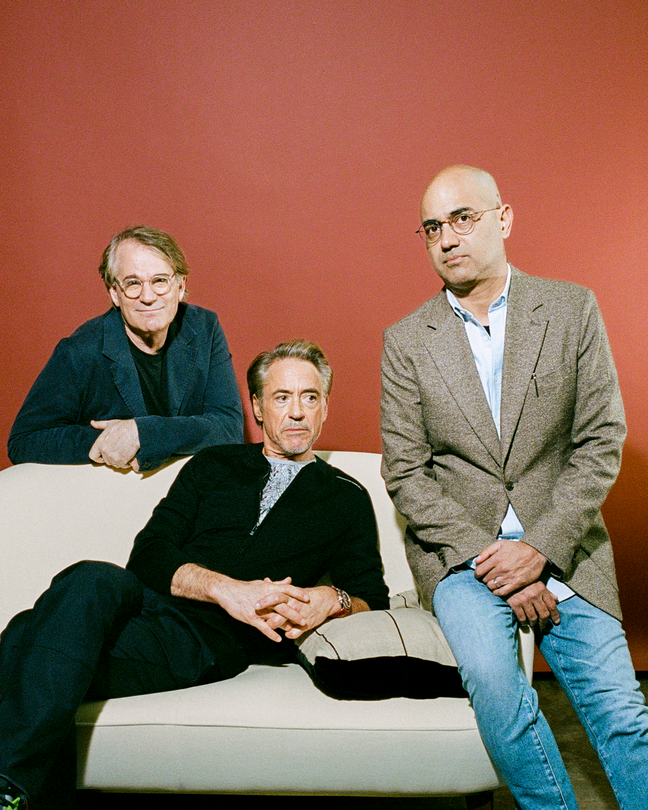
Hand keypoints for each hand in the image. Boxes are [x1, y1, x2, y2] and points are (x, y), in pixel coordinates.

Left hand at [89, 419, 139, 469]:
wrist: (136, 431)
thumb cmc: (125, 427)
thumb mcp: (110, 424)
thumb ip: (100, 425)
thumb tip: (92, 423)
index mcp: (100, 443)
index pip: (93, 456)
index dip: (99, 457)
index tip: (104, 457)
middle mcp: (104, 451)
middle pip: (106, 461)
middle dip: (113, 458)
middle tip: (120, 452)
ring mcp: (112, 456)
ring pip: (115, 464)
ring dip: (120, 461)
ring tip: (126, 453)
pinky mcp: (121, 460)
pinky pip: (122, 465)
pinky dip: (127, 463)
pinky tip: (130, 456)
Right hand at [171, 565, 309, 641]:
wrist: (227, 591)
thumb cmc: (246, 588)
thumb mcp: (262, 584)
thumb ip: (277, 584)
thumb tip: (289, 580)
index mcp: (269, 588)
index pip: (287, 589)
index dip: (297, 593)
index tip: (308, 598)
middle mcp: (265, 598)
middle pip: (283, 606)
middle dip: (295, 614)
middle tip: (305, 620)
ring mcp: (258, 609)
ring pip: (275, 617)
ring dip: (285, 624)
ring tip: (295, 630)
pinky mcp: (251, 617)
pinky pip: (263, 627)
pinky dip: (271, 633)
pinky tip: (279, 639)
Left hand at [255, 583, 340, 639]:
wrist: (325, 600)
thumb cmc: (304, 596)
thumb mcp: (292, 590)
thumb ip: (278, 586)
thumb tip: (266, 580)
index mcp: (289, 595)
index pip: (275, 595)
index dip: (264, 600)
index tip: (253, 602)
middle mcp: (293, 604)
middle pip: (278, 606)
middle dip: (267, 610)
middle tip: (256, 611)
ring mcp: (299, 615)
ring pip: (286, 620)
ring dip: (276, 624)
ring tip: (269, 626)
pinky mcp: (305, 625)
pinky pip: (295, 632)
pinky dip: (289, 634)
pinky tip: (286, 634)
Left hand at [474, 539, 546, 596]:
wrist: (536, 552)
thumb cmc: (517, 548)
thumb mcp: (500, 544)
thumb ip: (486, 552)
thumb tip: (476, 561)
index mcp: (496, 559)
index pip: (479, 571)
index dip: (476, 573)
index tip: (478, 573)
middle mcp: (501, 569)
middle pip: (485, 579)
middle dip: (483, 578)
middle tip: (486, 576)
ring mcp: (509, 578)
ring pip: (491, 586)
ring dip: (489, 585)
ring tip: (492, 582)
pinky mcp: (516, 584)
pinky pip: (502, 592)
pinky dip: (496, 592)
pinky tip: (497, 589)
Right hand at [506, 581, 559, 627]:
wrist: (506, 577)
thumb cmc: (523, 581)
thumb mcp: (536, 583)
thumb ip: (547, 592)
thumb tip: (556, 599)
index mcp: (541, 589)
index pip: (552, 606)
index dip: (555, 615)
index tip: (556, 622)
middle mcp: (534, 595)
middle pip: (544, 614)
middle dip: (544, 623)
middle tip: (543, 626)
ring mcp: (524, 600)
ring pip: (533, 618)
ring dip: (534, 624)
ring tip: (533, 624)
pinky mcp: (515, 604)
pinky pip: (522, 618)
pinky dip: (524, 623)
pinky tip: (524, 623)